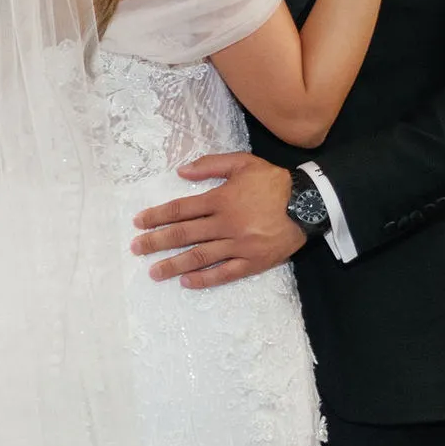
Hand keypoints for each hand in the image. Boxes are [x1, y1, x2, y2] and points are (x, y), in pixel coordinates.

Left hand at [131, 154, 301, 286]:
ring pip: (200, 256)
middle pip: (184, 234)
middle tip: (136, 249)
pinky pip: (224, 273)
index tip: (139, 223)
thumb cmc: (274, 182)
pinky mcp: (252, 262)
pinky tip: (186, 282)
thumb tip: (180, 172)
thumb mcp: (243, 163)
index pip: (181, 209)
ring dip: (174, 264)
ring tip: (154, 272)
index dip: (157, 216)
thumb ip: (211, 165)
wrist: (309, 203)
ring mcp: (238, 245)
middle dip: (156, 241)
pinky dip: (205, 279)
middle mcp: (225, 224)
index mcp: (221, 199)